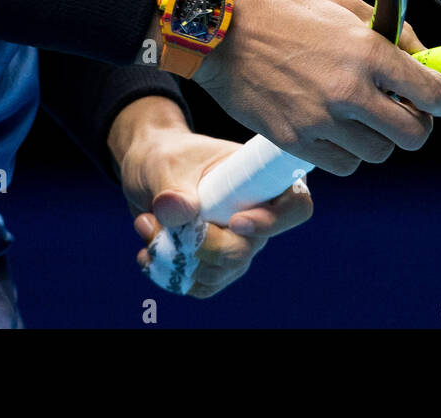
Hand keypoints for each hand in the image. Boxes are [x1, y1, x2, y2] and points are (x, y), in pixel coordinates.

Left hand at [110, 96, 312, 297]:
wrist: (146, 170)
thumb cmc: (165, 156)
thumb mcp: (164, 164)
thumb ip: (172, 188)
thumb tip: (177, 211)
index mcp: (262, 179)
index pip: (294, 207)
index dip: (273, 222)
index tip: (235, 222)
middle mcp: (258, 214)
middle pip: (247, 249)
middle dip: (202, 246)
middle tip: (160, 223)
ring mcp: (238, 242)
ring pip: (222, 272)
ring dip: (177, 258)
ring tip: (146, 224)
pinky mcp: (216, 262)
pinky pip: (202, 284)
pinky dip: (171, 275)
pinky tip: (148, 251)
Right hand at [193, 0, 440, 174]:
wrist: (222, 31)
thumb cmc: (283, 12)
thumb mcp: (345, 4)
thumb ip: (391, 32)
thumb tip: (423, 57)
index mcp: (368, 52)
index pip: (433, 94)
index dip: (440, 100)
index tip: (433, 99)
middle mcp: (350, 91)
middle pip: (414, 134)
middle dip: (415, 126)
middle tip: (401, 114)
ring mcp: (322, 120)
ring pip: (379, 154)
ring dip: (377, 140)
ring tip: (360, 119)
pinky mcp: (295, 140)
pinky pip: (343, 166)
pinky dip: (346, 154)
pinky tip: (335, 132)